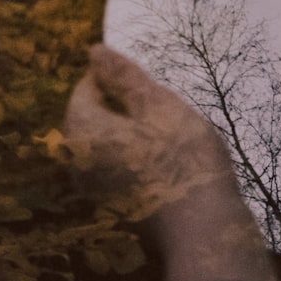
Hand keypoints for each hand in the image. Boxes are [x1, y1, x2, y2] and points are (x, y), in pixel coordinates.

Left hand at [64, 44, 235, 220]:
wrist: (203, 229)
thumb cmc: (182, 160)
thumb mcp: (158, 105)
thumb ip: (124, 77)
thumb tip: (94, 51)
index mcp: (81, 131)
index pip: (86, 88)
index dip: (118, 78)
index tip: (152, 83)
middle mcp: (77, 161)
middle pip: (95, 117)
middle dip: (127, 107)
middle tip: (167, 108)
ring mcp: (94, 189)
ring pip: (110, 144)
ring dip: (137, 134)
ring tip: (174, 133)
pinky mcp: (115, 208)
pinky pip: (121, 169)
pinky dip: (141, 159)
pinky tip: (171, 162)